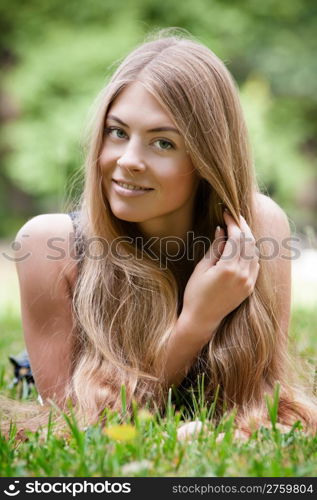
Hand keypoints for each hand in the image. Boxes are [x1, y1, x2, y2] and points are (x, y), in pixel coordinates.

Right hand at [179, 211, 259, 340]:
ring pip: (254, 252)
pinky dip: (251, 251)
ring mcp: (248, 282)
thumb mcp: (202, 268)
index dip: (232, 222)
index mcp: (229, 268)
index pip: (236, 237)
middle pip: (249, 242)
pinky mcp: (249, 287)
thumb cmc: (195, 293)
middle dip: (242, 226)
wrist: (201, 319)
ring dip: (248, 237)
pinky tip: (243, 245)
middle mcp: (243, 274)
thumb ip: (215, 248)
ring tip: (238, 227)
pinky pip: (255, 264)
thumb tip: (221, 230)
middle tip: (234, 215)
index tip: (226, 213)